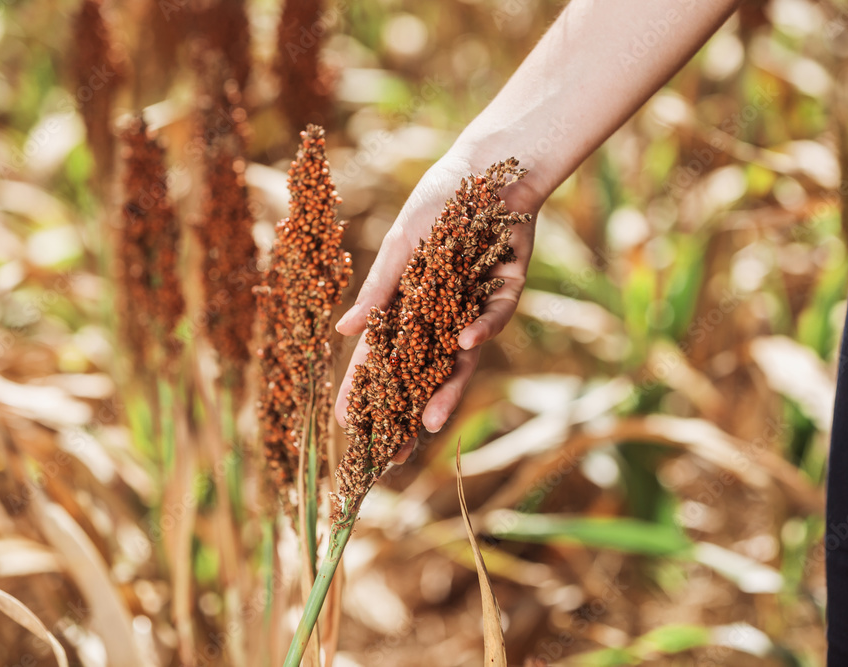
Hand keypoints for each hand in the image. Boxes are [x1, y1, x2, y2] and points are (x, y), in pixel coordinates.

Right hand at [334, 149, 538, 462]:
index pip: (380, 356)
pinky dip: (480, 329)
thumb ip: (378, 289)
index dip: (363, 389)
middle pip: (421, 373)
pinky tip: (463, 342)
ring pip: (459, 360)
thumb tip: (342, 332)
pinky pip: (493, 318)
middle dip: (408, 412)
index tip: (347, 424)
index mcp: (407, 304)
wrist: (490, 168)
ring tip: (429, 422)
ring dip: (445, 390)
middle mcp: (440, 314)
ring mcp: (473, 307)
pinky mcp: (505, 293)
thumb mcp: (400, 243)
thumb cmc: (437, 199)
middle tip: (394, 454)